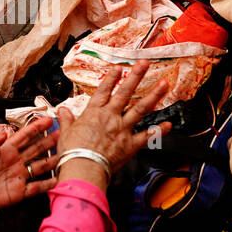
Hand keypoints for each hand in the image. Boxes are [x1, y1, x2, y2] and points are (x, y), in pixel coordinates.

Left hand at [0, 116, 59, 214]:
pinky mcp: (18, 192)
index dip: (36, 127)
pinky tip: (57, 180)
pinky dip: (47, 185)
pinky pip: (36, 188)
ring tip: (66, 155)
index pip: (24, 136)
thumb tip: (2, 134)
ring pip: (40, 166)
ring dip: (52, 160)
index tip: (48, 119)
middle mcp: (14, 161)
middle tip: (63, 134)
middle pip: (36, 148)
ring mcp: (18, 176)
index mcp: (5, 150)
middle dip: (50, 141)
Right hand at [55, 60, 169, 186]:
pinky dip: (159, 130)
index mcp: (93, 113)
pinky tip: (168, 124)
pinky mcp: (130, 145)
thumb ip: (66, 120)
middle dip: (135, 76)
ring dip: (153, 96)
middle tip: (144, 63)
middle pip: (125, 93)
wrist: (83, 167)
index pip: (103, 91)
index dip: (111, 78)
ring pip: (140, 109)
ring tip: (163, 84)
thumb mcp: (65, 133)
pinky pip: (147, 136)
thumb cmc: (73, 152)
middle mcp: (110, 117)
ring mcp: (122, 130)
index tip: (118, 68)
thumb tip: (62, 111)